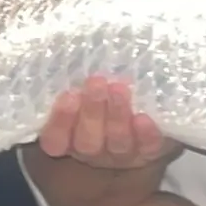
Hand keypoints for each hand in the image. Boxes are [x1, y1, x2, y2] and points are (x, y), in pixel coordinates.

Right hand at [35, 76, 172, 172]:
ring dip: (117, 116)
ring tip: (119, 89)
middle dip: (91, 112)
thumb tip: (74, 50)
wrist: (150, 112)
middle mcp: (93, 150)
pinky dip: (145, 135)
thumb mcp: (84, 87)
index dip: (60, 122)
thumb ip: (77, 80)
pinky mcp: (149, 152)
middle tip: (96, 82)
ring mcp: (121, 155)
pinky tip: (144, 118)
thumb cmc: (104, 92)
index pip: (55, 139)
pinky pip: (147, 148)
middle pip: (87, 142)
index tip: (67, 96)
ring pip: (116, 143)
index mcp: (70, 138)